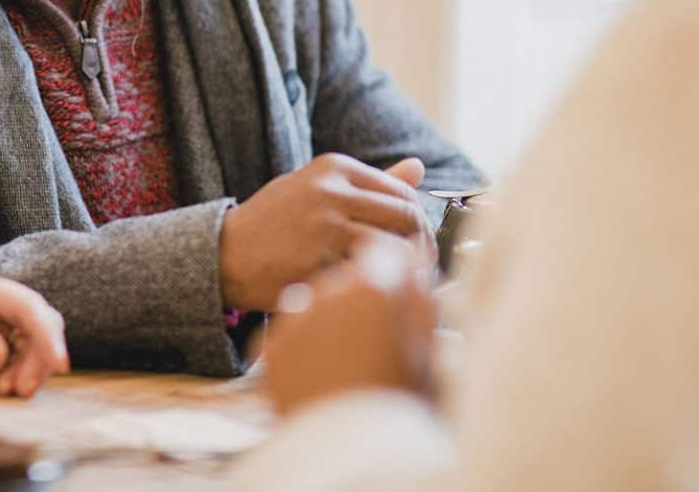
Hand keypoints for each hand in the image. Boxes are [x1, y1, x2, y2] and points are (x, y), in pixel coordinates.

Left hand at [0, 267, 69, 397]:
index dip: (46, 333)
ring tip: (4, 389)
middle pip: (38, 324)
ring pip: (34, 343)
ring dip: (28, 370)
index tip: (58, 364)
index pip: (25, 305)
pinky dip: (18, 374)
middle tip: (20, 389)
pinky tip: (0, 386)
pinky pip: (21, 357)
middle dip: (38, 358)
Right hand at [218, 153, 431, 309]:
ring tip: (401, 285)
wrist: (224, 254)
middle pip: (406, 218)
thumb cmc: (274, 224)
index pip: (402, 192)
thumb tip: (418, 167)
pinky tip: (373, 296)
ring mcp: (326, 225)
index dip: (418, 223)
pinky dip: (379, 287)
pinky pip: (370, 274)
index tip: (416, 245)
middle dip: (421, 247)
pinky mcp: (319, 259)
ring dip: (407, 271)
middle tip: (418, 271)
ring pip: (395, 247)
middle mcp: (333, 190)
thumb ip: (369, 182)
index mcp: (335, 167)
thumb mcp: (316, 189)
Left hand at [261, 236, 435, 415]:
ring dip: (330, 318)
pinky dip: (306, 345)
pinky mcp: (272, 346)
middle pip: (348, 277)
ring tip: (349, 356)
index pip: (382, 250)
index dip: (393, 265)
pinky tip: (324, 369)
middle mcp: (328, 291)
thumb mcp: (425, 345)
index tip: (398, 278)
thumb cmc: (398, 399)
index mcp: (372, 285)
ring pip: (316, 304)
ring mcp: (296, 317)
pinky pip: (292, 334)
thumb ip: (420, 294)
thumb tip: (416, 263)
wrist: (346, 449)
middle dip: (361, 292)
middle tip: (376, 327)